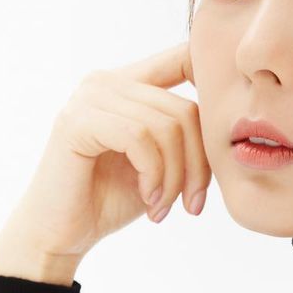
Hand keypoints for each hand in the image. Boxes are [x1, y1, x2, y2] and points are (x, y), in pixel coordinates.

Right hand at [0, 37, 209, 265]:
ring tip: (163, 206)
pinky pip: (139, 138)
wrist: (63, 233)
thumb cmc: (111, 198)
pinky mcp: (77, 121)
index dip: (213, 82)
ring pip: (166, 127)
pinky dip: (153, 174)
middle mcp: (108, 81)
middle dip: (198, 165)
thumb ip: (185, 136)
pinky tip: (148, 199)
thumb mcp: (161, 163)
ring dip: (175, 177)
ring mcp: (90, 97)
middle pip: (185, 110)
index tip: (228, 131)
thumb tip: (230, 124)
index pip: (184, 59)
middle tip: (190, 204)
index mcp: (130, 84)